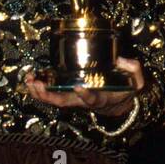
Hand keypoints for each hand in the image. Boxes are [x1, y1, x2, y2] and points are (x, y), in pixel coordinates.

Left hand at [23, 57, 145, 115]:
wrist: (118, 104)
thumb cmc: (125, 90)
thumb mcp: (136, 81)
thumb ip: (133, 70)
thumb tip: (121, 59)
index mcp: (101, 97)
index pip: (93, 99)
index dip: (86, 95)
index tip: (79, 87)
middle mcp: (84, 101)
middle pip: (64, 102)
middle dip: (49, 95)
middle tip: (37, 84)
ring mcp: (74, 99)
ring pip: (54, 100)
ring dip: (39, 92)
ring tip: (28, 80)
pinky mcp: (68, 94)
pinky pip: (51, 94)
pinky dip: (39, 89)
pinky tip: (29, 79)